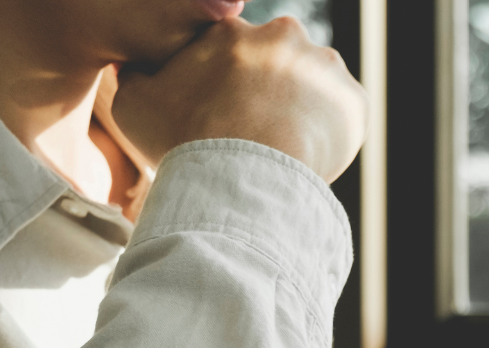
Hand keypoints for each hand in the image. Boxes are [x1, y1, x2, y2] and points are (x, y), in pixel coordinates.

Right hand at [112, 17, 366, 181]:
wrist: (244, 175)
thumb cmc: (185, 140)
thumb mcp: (134, 104)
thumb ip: (138, 78)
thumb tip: (141, 69)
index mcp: (230, 30)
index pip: (229, 51)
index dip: (224, 84)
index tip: (221, 114)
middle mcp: (282, 34)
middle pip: (276, 63)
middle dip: (268, 91)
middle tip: (255, 132)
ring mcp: (324, 66)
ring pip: (314, 85)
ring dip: (303, 107)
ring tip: (284, 148)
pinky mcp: (354, 100)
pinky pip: (344, 114)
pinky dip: (332, 131)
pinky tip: (310, 155)